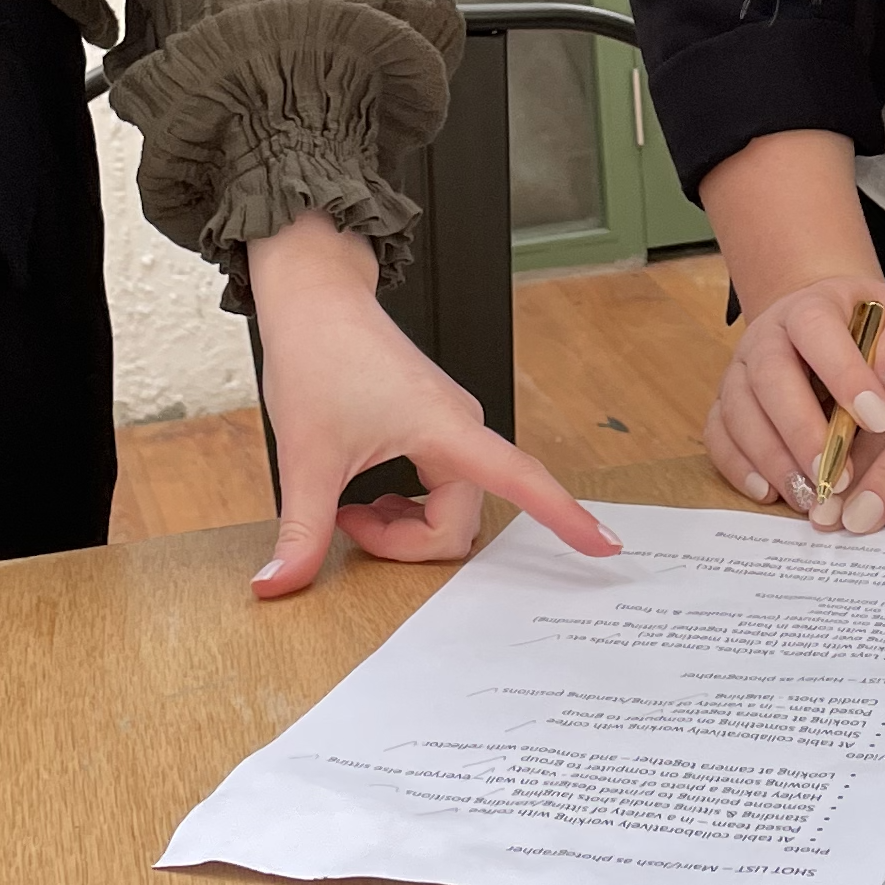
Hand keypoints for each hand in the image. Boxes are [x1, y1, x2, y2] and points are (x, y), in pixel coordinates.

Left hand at [243, 210, 620, 596]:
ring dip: (405, 524)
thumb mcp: (305, 456)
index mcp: (447, 429)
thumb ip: (301, 531)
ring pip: (449, 505)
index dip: (566, 518)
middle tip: (347, 525)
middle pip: (460, 520)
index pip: (523, 481)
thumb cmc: (320, 354)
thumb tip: (278, 584)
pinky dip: (407, 504)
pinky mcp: (435, 423)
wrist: (314, 300)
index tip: (605, 547)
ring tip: (353, 510)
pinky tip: (370, 495)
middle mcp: (461, 426)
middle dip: (406, 542)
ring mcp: (450, 424)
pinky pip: (440, 484)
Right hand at [704, 274, 884, 510]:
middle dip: (801, 430)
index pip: (817, 330)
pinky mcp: (726, 403)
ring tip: (809, 494)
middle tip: (834, 474)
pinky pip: (718, 435)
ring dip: (771, 458)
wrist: (821, 324)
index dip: (844, 373)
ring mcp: (739, 370)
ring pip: (739, 411)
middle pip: (769, 376)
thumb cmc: (867, 329)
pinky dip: (738, 467)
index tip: (877, 419)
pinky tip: (769, 493)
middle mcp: (765, 336)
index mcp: (810, 307)